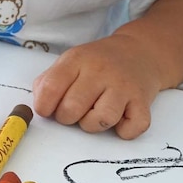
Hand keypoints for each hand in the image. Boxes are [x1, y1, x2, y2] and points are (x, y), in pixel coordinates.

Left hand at [32, 33, 162, 138]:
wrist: (140, 51)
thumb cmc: (97, 63)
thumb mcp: (69, 62)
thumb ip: (48, 82)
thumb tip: (39, 106)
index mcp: (76, 60)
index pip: (51, 88)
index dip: (43, 106)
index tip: (46, 110)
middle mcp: (100, 71)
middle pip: (72, 108)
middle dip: (66, 118)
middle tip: (72, 112)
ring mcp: (123, 85)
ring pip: (101, 120)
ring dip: (93, 125)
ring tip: (94, 114)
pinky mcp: (143, 100)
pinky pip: (132, 127)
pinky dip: (124, 131)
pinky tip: (119, 120)